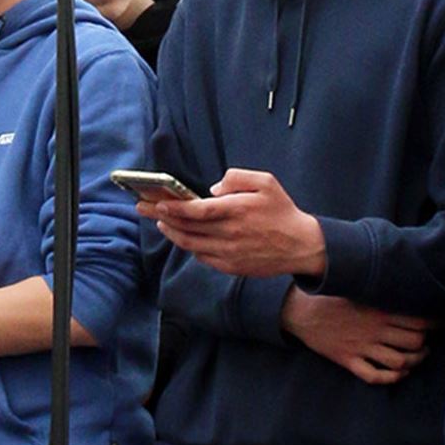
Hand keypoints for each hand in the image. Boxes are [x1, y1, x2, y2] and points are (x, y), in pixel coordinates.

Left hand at [139, 168, 326, 277]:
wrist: (301, 246)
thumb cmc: (282, 211)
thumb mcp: (266, 182)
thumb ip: (237, 178)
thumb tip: (213, 189)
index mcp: (236, 211)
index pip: (196, 211)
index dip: (173, 208)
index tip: (156, 202)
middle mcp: (229, 234)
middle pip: (186, 228)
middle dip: (161, 217)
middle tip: (143, 208)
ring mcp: (229, 253)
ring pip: (190, 244)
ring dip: (171, 233)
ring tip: (159, 221)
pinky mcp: (231, 266)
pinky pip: (202, 257)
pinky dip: (189, 246)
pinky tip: (183, 236)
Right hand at [280, 286, 433, 384]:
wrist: (297, 311)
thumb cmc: (328, 294)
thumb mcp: (355, 286)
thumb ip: (379, 287)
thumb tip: (402, 279)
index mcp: (377, 309)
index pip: (418, 320)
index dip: (434, 323)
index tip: (441, 321)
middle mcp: (373, 330)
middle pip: (414, 342)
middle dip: (425, 343)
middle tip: (427, 339)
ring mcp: (361, 347)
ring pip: (400, 362)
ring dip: (414, 361)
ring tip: (418, 355)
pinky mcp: (348, 360)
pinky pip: (375, 376)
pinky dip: (392, 378)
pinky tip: (398, 372)